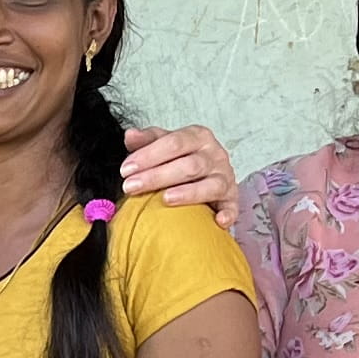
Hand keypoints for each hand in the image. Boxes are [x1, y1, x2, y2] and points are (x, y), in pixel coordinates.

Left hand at [118, 122, 237, 210]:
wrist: (208, 171)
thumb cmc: (183, 157)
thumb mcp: (165, 143)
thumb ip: (148, 139)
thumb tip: (130, 136)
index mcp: (198, 137)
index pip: (173, 142)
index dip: (148, 156)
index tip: (126, 170)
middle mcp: (214, 155)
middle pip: (189, 165)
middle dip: (157, 177)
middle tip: (131, 187)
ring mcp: (225, 176)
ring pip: (210, 185)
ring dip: (188, 193)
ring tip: (165, 200)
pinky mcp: (232, 198)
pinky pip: (232, 206)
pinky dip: (227, 214)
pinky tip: (218, 221)